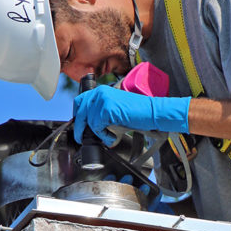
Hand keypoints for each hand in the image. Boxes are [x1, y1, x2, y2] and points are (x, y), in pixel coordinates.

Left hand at [72, 85, 190, 144]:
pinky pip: (96, 126)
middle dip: (80, 127)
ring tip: (109, 137)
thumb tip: (88, 127)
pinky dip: (103, 135)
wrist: (152, 113)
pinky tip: (112, 137)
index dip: (78, 115)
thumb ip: (101, 114)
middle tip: (82, 138)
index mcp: (102, 91)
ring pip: (88, 121)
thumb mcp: (115, 110)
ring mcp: (103, 100)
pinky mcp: (107, 109)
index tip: (80, 127)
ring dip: (98, 134)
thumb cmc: (137, 114)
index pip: (80, 101)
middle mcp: (100, 92)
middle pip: (80, 110)